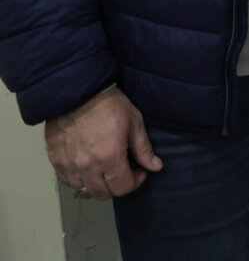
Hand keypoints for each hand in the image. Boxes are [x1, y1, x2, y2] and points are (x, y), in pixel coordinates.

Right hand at [44, 87, 161, 200]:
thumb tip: (156, 167)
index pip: (123, 188)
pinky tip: (86, 170)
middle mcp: (87, 167)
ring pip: (83, 190)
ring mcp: (68, 165)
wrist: (76, 93)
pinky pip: (67, 181)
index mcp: (109, 158)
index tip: (139, 171)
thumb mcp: (134, 123)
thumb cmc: (109, 105)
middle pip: (102, 194)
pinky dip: (78, 180)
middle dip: (117, 186)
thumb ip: (144, 149)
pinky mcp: (55, 161)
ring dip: (96, 186)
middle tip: (123, 172)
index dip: (135, 182)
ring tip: (104, 172)